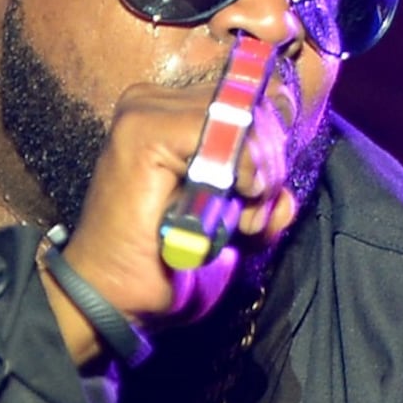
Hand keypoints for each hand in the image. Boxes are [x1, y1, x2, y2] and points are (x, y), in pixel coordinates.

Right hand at [41, 69, 307, 362]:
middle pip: (257, 108)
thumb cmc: (169, 265)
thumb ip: (261, 197)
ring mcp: (145, 111)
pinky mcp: (143, 129)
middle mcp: (159, 104)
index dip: (272, 152)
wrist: (118, 298)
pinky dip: (244, 171)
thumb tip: (285, 195)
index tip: (260, 199)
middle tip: (249, 219)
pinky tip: (229, 208)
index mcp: (177, 117)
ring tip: (237, 225)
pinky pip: (226, 129)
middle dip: (270, 171)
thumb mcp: (233, 224)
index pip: (256, 104)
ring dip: (260, 181)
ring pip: (246, 119)